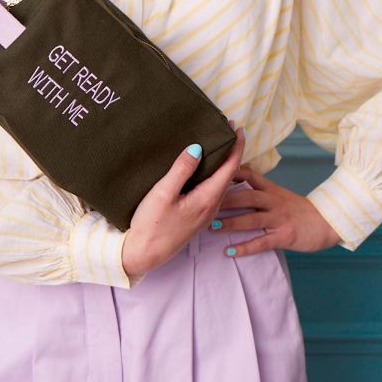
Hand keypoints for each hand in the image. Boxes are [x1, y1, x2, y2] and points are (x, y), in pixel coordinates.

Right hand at [122, 126, 246, 276]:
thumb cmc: (151, 225)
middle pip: (229, 173)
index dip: (236, 146)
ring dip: (223, 163)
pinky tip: (204, 168)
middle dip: (231, 151)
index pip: (230, 167)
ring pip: (222, 182)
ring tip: (217, 144)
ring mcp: (206, 212)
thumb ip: (182, 169)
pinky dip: (214, 174)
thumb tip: (198, 148)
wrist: (145, 254)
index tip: (237, 127)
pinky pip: (213, 189)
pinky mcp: (198, 215)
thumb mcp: (163, 193)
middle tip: (226, 130)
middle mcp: (212, 205)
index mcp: (207, 198)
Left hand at [211, 164, 341, 255]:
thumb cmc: (297, 209)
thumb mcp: (278, 194)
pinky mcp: (284, 236)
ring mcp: (279, 218)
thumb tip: (230, 185)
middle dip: (224, 199)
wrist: (327, 221)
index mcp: (270, 188)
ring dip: (230, 223)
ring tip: (211, 227)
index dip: (230, 171)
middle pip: (246, 196)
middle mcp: (273, 201)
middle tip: (203, 201)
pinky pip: (262, 242)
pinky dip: (245, 247)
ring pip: (251, 219)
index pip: (248, 174)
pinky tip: (229, 252)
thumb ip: (257, 190)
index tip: (211, 171)